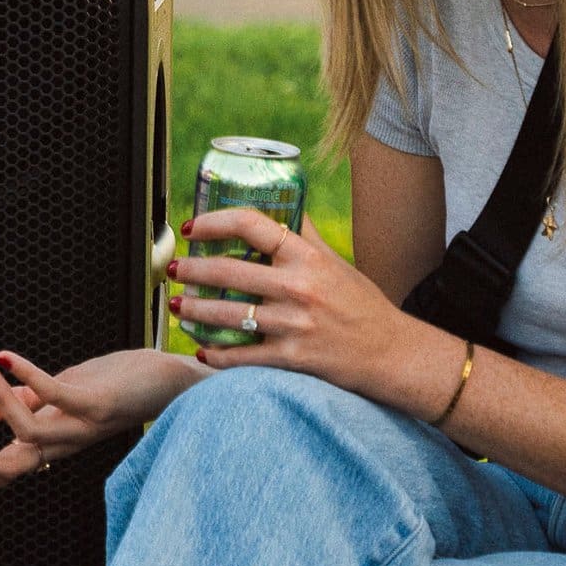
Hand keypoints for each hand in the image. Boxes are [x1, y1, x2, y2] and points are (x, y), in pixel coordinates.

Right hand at [0, 346, 189, 488]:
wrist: (176, 381)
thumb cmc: (121, 384)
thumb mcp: (65, 391)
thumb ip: (26, 402)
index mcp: (56, 443)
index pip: (9, 467)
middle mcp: (67, 443)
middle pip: (14, 468)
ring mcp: (82, 427)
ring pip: (29, 436)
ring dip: (0, 403)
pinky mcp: (98, 404)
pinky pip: (54, 396)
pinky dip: (25, 376)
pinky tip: (4, 357)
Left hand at [173, 209, 437, 401]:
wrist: (393, 354)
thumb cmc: (364, 306)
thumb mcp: (338, 263)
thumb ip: (307, 237)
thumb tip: (285, 206)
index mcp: (308, 257)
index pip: (253, 225)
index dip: (215, 222)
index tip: (193, 228)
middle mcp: (300, 287)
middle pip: (228, 272)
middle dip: (191, 270)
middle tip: (173, 270)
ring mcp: (295, 324)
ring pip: (228, 315)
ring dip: (194, 311)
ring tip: (177, 307)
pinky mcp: (293, 358)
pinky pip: (243, 356)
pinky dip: (217, 355)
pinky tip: (202, 351)